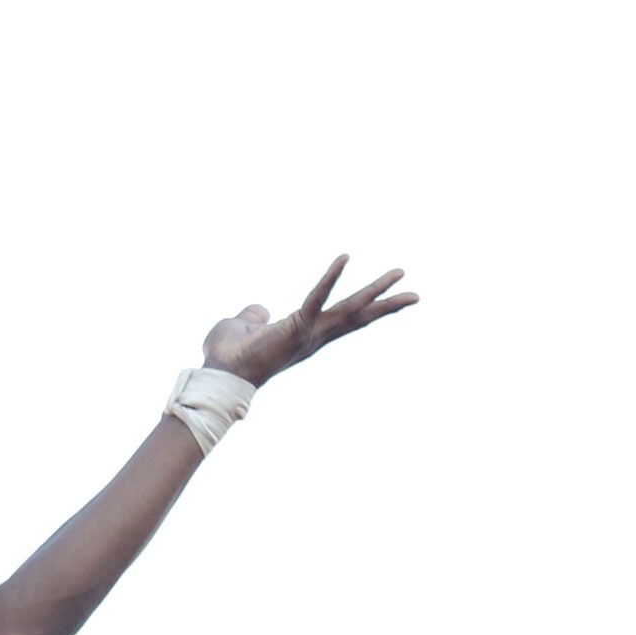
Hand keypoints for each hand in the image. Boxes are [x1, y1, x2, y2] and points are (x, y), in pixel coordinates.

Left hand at [201, 255, 415, 388]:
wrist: (219, 376)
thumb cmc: (227, 356)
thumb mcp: (243, 327)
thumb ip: (254, 316)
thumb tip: (259, 311)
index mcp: (305, 335)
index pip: (341, 320)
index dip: (364, 310)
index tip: (386, 300)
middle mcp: (313, 338)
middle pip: (357, 318)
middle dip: (387, 306)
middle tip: (416, 295)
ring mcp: (309, 334)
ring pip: (350, 310)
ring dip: (375, 290)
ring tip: (400, 273)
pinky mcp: (298, 327)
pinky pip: (317, 297)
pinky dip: (329, 277)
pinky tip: (344, 257)